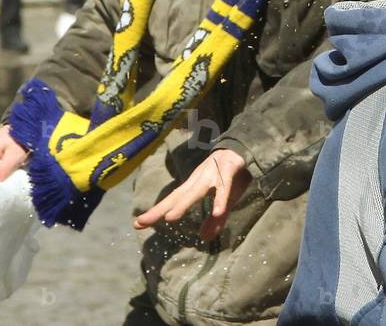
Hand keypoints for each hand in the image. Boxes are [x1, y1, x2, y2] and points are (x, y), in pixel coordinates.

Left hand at [133, 149, 250, 241]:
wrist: (247, 147)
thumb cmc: (232, 175)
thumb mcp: (224, 199)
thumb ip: (216, 219)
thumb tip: (205, 238)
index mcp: (195, 185)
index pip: (173, 200)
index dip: (156, 211)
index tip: (137, 224)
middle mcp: (200, 178)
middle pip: (178, 195)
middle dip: (161, 208)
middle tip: (142, 222)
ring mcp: (214, 173)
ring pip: (197, 190)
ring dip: (184, 203)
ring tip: (170, 217)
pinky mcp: (230, 169)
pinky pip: (225, 187)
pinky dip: (221, 198)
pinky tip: (217, 212)